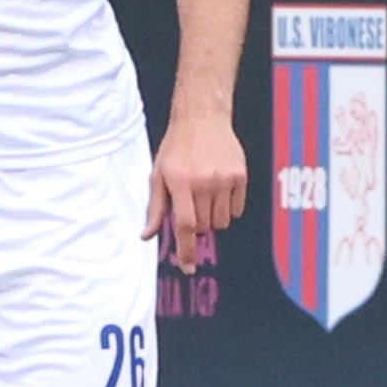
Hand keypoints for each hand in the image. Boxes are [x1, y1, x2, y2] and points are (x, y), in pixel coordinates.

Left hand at [144, 110, 244, 273]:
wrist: (202, 117)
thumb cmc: (176, 147)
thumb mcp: (158, 174)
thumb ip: (155, 208)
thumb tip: (146, 236)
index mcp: (180, 182)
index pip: (185, 226)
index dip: (186, 251)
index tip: (188, 269)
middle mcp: (204, 181)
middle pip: (204, 227)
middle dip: (196, 224)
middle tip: (190, 204)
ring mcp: (225, 179)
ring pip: (222, 222)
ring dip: (212, 218)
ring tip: (205, 195)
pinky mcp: (240, 175)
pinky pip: (237, 210)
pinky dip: (228, 208)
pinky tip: (219, 189)